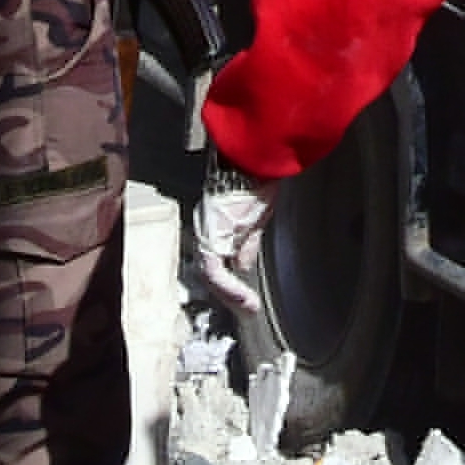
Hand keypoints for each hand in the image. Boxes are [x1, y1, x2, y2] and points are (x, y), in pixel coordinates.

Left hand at [187, 180, 273, 315]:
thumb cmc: (258, 177)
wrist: (255, 155)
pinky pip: (213, 271)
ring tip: (247, 307)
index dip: (228, 284)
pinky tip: (244, 297)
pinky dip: (229, 288)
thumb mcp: (256, 217)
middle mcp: (205, 228)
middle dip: (228, 294)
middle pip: (209, 272)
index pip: (215, 261)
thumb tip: (242, 265)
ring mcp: (205, 230)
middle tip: (246, 309)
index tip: (247, 300)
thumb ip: (246, 243)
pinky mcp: (210, 233)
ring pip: (208, 275)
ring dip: (229, 295)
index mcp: (215, 224)